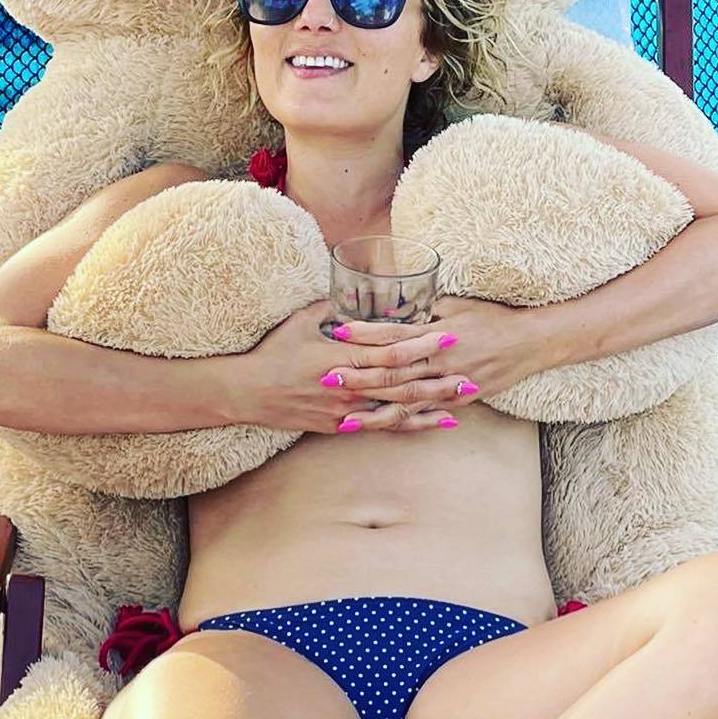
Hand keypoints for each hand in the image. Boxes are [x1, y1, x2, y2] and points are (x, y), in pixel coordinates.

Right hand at [225, 301, 469, 433]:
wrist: (247, 393)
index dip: (420, 344)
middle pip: (400, 380)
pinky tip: (434, 423)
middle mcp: (346, 385)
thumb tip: (354, 292)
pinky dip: (410, 424)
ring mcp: (345, 410)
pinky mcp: (341, 427)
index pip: (388, 349)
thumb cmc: (274, 352)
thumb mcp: (302, 322)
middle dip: (437, 374)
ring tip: (463, 397)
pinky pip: (382, 426)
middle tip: (470, 368)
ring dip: (432, 402)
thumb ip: (332, 308)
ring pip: (396, 407)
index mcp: (339, 355)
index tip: (447, 335)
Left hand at [328, 296, 540, 431]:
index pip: (394, 335)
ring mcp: (451, 384)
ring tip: (347, 417)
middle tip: (328, 379)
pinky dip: (406, 422)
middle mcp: (442, 361)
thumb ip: (425, 310)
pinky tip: (383, 429)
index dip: (365, 334)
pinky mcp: (461, 399)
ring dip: (375, 410)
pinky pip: (428, 413)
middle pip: (394, 372)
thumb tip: (395, 310)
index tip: (338, 332)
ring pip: (407, 400)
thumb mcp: (457, 305)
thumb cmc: (492, 317)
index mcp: (438, 334)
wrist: (530, 342)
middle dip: (360, 377)